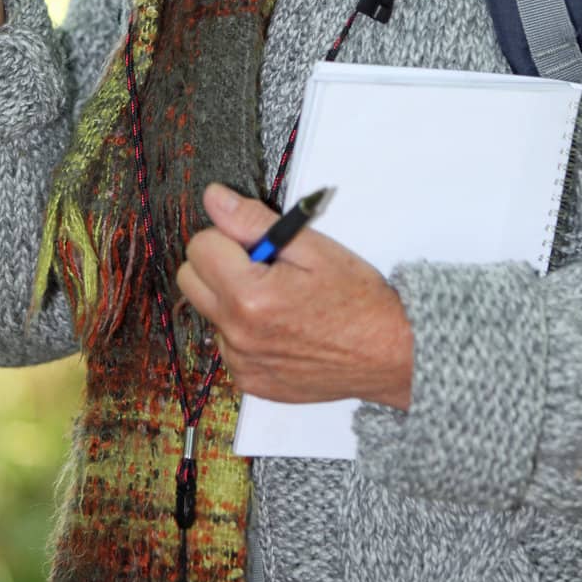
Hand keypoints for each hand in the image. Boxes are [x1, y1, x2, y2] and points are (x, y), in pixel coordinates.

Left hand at [177, 182, 413, 409]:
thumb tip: (214, 199)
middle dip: (218, 264)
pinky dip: (245, 331)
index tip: (258, 243)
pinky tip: (280, 326)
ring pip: (209, 312)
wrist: (390, 354)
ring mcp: (242, 363)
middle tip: (261, 266)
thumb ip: (254, 222)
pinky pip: (227, 344)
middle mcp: (237, 334)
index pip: (200, 246)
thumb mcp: (313, 248)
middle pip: (190, 280)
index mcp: (249, 296)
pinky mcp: (251, 381)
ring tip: (277, 299)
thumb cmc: (359, 301)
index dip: (229, 236)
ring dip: (230, 299)